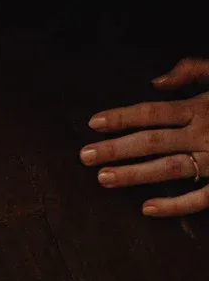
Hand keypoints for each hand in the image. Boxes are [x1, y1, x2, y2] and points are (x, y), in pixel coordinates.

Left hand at [82, 58, 208, 216]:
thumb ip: (193, 70)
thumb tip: (155, 81)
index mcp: (202, 107)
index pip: (152, 112)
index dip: (121, 117)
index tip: (93, 124)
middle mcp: (207, 133)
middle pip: (153, 141)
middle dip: (116, 148)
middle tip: (84, 156)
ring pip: (170, 169)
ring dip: (134, 174)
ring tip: (103, 179)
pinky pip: (203, 197)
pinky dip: (176, 205)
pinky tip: (148, 209)